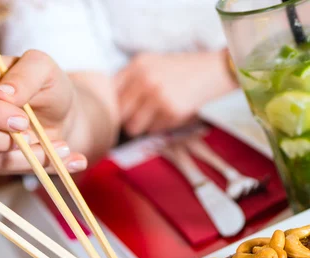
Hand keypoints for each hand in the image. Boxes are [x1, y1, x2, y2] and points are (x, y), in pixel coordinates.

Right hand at [0, 51, 87, 176]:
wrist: (65, 115)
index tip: (22, 120)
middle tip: (28, 134)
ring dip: (25, 157)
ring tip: (57, 145)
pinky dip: (38, 166)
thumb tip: (1, 94)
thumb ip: (25, 74)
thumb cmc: (49, 86)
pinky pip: (7, 173)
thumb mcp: (44, 68)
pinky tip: (63, 156)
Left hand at [115, 50, 235, 136]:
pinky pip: (153, 130)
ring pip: (133, 127)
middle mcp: (145, 79)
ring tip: (154, 116)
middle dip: (126, 119)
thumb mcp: (151, 64)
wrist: (212, 71)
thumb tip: (108, 108)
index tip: (120, 112)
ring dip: (141, 126)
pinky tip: (170, 113)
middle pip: (119, 115)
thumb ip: (129, 80)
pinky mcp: (171, 112)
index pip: (110, 94)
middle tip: (137, 117)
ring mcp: (158, 97)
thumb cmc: (178, 71)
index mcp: (137, 65)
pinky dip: (160, 126)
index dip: (113, 107)